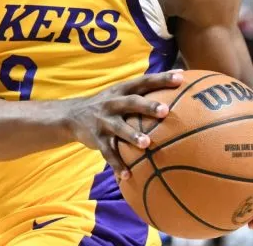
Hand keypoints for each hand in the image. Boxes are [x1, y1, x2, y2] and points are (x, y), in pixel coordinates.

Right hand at [64, 71, 183, 180]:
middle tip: (165, 110)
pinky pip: (108, 153)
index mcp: (121, 91)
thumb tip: (178, 84)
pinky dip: (117, 164)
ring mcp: (104, 122)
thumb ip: (143, 92)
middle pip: (132, 103)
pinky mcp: (97, 139)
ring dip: (132, 136)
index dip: (161, 79)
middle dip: (148, 106)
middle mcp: (112, 104)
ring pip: (120, 129)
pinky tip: (127, 176)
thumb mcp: (120, 94)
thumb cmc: (108, 104)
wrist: (72, 116)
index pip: (143, 81)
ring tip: (146, 144)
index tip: (180, 77)